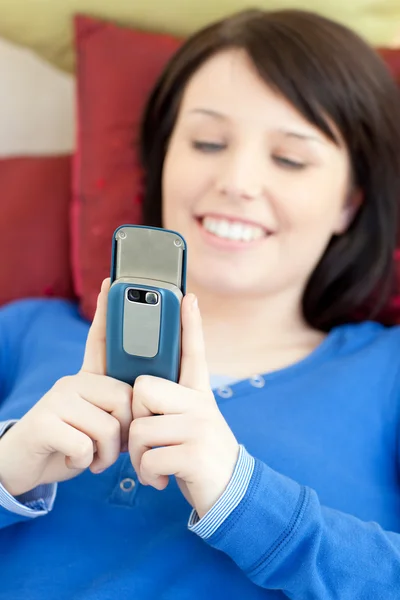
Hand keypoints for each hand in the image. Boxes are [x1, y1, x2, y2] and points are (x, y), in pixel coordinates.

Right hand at [0, 279, 132, 496]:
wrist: (23, 467)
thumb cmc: (69, 445)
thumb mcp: (97, 425)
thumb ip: (116, 412)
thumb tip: (144, 409)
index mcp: (88, 379)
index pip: (100, 341)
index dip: (107, 312)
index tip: (111, 281)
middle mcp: (72, 381)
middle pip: (124, 399)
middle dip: (124, 434)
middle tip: (109, 448)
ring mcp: (57, 398)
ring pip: (108, 427)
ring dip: (105, 455)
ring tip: (91, 458)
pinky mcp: (45, 421)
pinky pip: (86, 445)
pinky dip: (85, 462)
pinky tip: (73, 460)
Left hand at [129, 293, 239, 518]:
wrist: (230, 494)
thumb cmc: (196, 455)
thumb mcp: (189, 424)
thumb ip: (170, 405)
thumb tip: (139, 391)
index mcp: (198, 394)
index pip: (194, 352)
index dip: (190, 324)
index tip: (188, 296)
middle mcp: (201, 404)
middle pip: (143, 390)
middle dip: (136, 418)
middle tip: (150, 441)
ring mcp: (200, 427)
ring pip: (140, 429)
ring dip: (138, 456)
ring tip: (155, 464)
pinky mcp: (194, 453)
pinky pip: (148, 458)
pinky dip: (148, 475)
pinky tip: (163, 479)